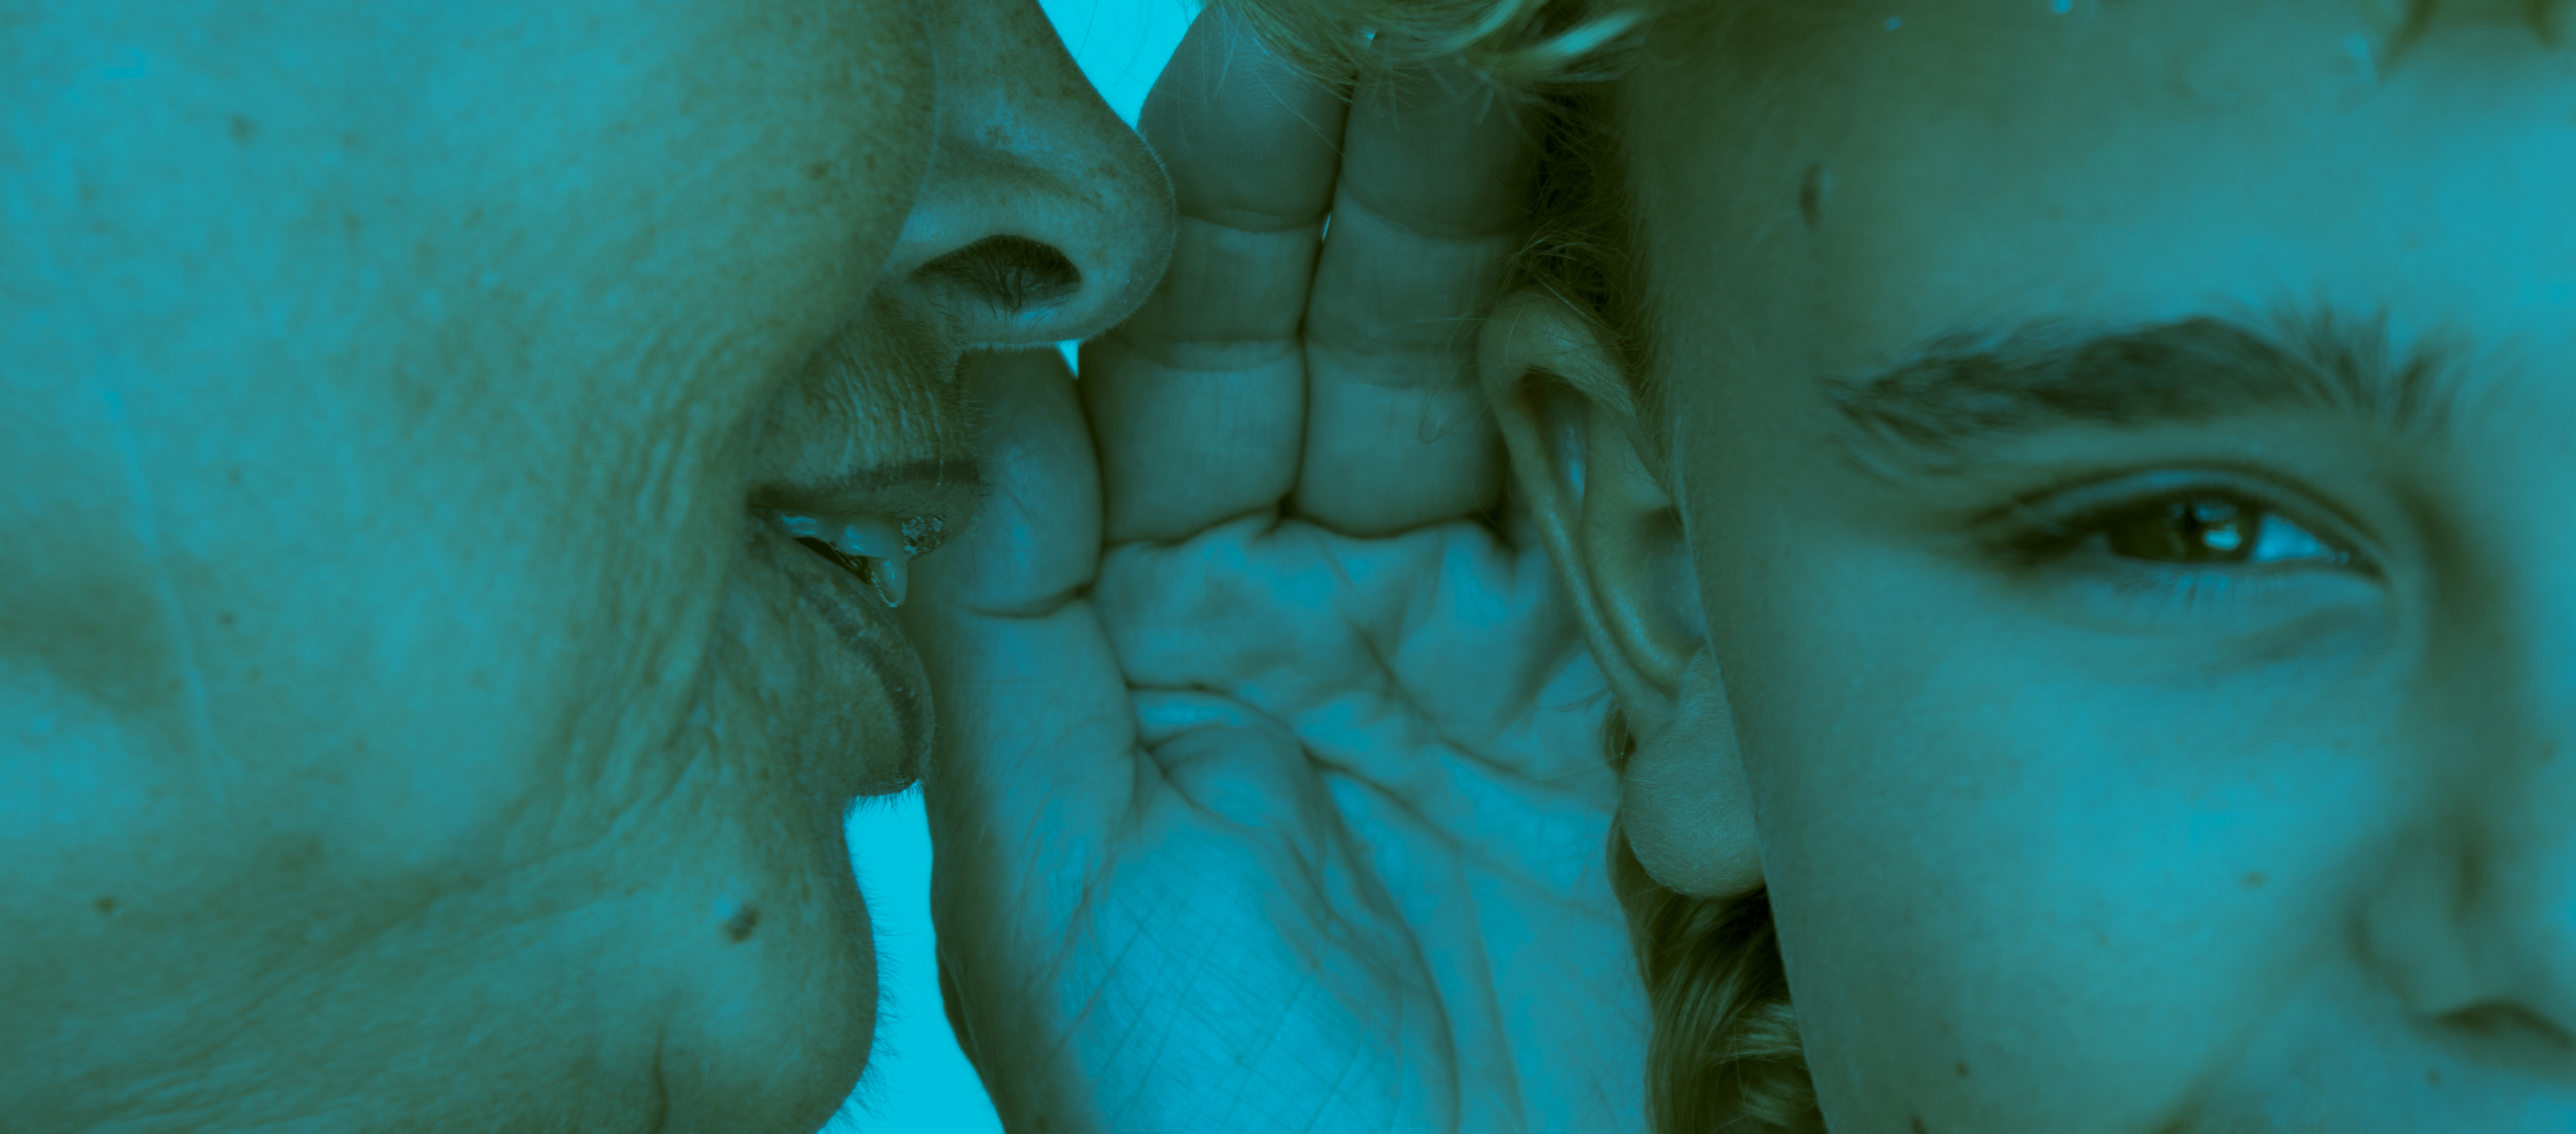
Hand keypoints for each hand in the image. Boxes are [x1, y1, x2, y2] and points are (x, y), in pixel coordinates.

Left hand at [897, 9, 1645, 1129]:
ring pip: (1464, 403)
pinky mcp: (1576, 708)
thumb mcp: (1043, 881)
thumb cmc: (1187, 1112)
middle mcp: (1271, 610)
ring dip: (1490, 254)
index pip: (1164, 365)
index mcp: (1121, 628)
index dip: (1208, 207)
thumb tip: (990, 393)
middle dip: (1369, 184)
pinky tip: (1608, 287)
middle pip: (1323, 348)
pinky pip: (1601, 534)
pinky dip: (1612, 428)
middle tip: (1421, 22)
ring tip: (1520, 88)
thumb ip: (1000, 632)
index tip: (1261, 53)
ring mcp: (1432, 647)